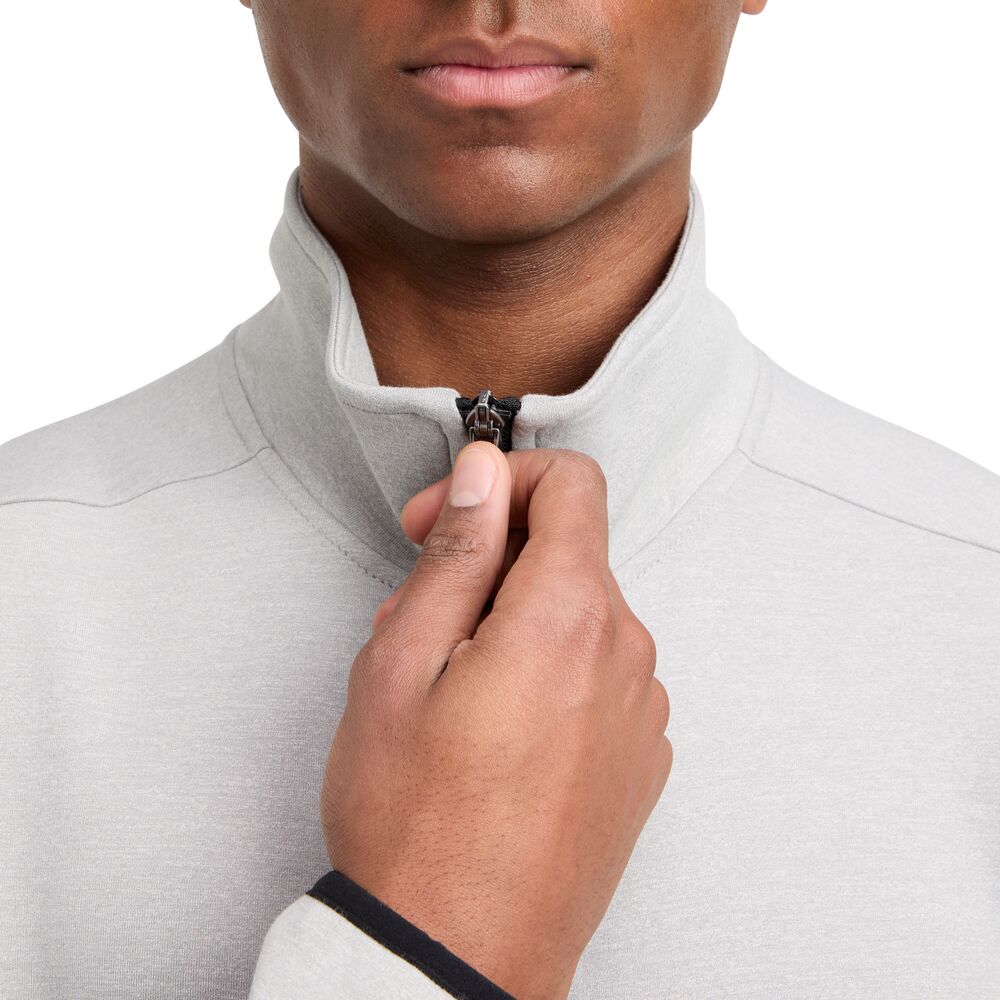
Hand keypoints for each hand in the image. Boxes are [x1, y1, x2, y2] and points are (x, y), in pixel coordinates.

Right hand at [321, 442, 671, 998]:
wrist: (458, 958)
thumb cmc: (414, 820)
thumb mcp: (401, 662)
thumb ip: (456, 552)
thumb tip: (484, 473)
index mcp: (571, 617)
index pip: (572, 484)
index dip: (500, 484)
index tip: (445, 524)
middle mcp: (628, 655)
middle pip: (568, 553)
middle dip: (491, 564)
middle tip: (420, 623)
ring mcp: (643, 710)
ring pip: (577, 615)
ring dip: (514, 622)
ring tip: (450, 690)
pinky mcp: (641, 755)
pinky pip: (598, 674)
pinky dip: (548, 672)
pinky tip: (494, 732)